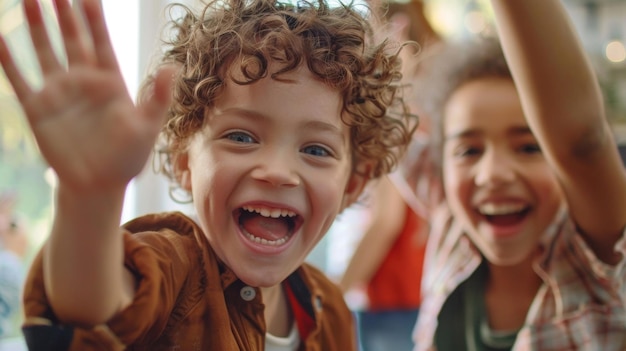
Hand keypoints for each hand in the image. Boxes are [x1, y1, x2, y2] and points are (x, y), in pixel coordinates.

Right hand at [0, 0, 174, 193]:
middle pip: (71, 38)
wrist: (98, 185)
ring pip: (44, 50)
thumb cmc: (127, 157)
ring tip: (29, 0)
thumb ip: (157, 97)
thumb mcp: (148, 126)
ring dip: (36, 26)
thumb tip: (172, 67)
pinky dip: (7, 59)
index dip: (94, 18)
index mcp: (110, 81)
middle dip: (64, 13)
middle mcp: (83, 81)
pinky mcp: (38, 108)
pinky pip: (19, 79)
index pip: (100, 41)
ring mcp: (59, 92)